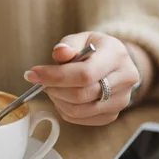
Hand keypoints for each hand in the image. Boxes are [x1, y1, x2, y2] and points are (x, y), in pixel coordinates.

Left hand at [24, 31, 139, 125]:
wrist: (114, 61)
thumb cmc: (94, 48)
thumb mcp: (81, 39)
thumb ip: (68, 45)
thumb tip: (60, 53)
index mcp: (116, 55)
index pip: (85, 73)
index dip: (56, 76)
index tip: (33, 74)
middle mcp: (125, 78)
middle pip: (81, 94)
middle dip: (53, 89)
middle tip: (39, 81)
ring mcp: (122, 100)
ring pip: (80, 110)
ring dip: (57, 100)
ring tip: (50, 87)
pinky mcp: (113, 114)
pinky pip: (82, 119)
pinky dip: (65, 110)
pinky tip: (61, 96)